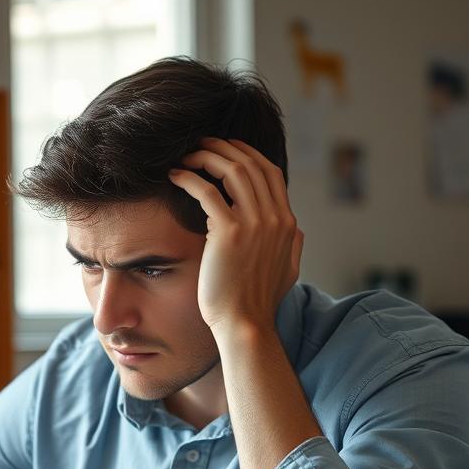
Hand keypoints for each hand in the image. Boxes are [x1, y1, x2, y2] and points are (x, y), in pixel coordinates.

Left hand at [168, 138, 301, 335]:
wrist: (245, 324)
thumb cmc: (259, 302)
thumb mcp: (289, 269)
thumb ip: (293, 244)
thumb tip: (293, 227)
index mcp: (286, 223)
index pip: (270, 172)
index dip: (247, 154)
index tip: (226, 148)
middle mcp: (274, 218)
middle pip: (251, 164)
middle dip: (224, 147)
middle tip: (201, 144)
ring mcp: (253, 223)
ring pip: (232, 170)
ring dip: (207, 156)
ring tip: (187, 156)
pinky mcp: (228, 232)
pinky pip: (208, 191)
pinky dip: (190, 178)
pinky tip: (176, 177)